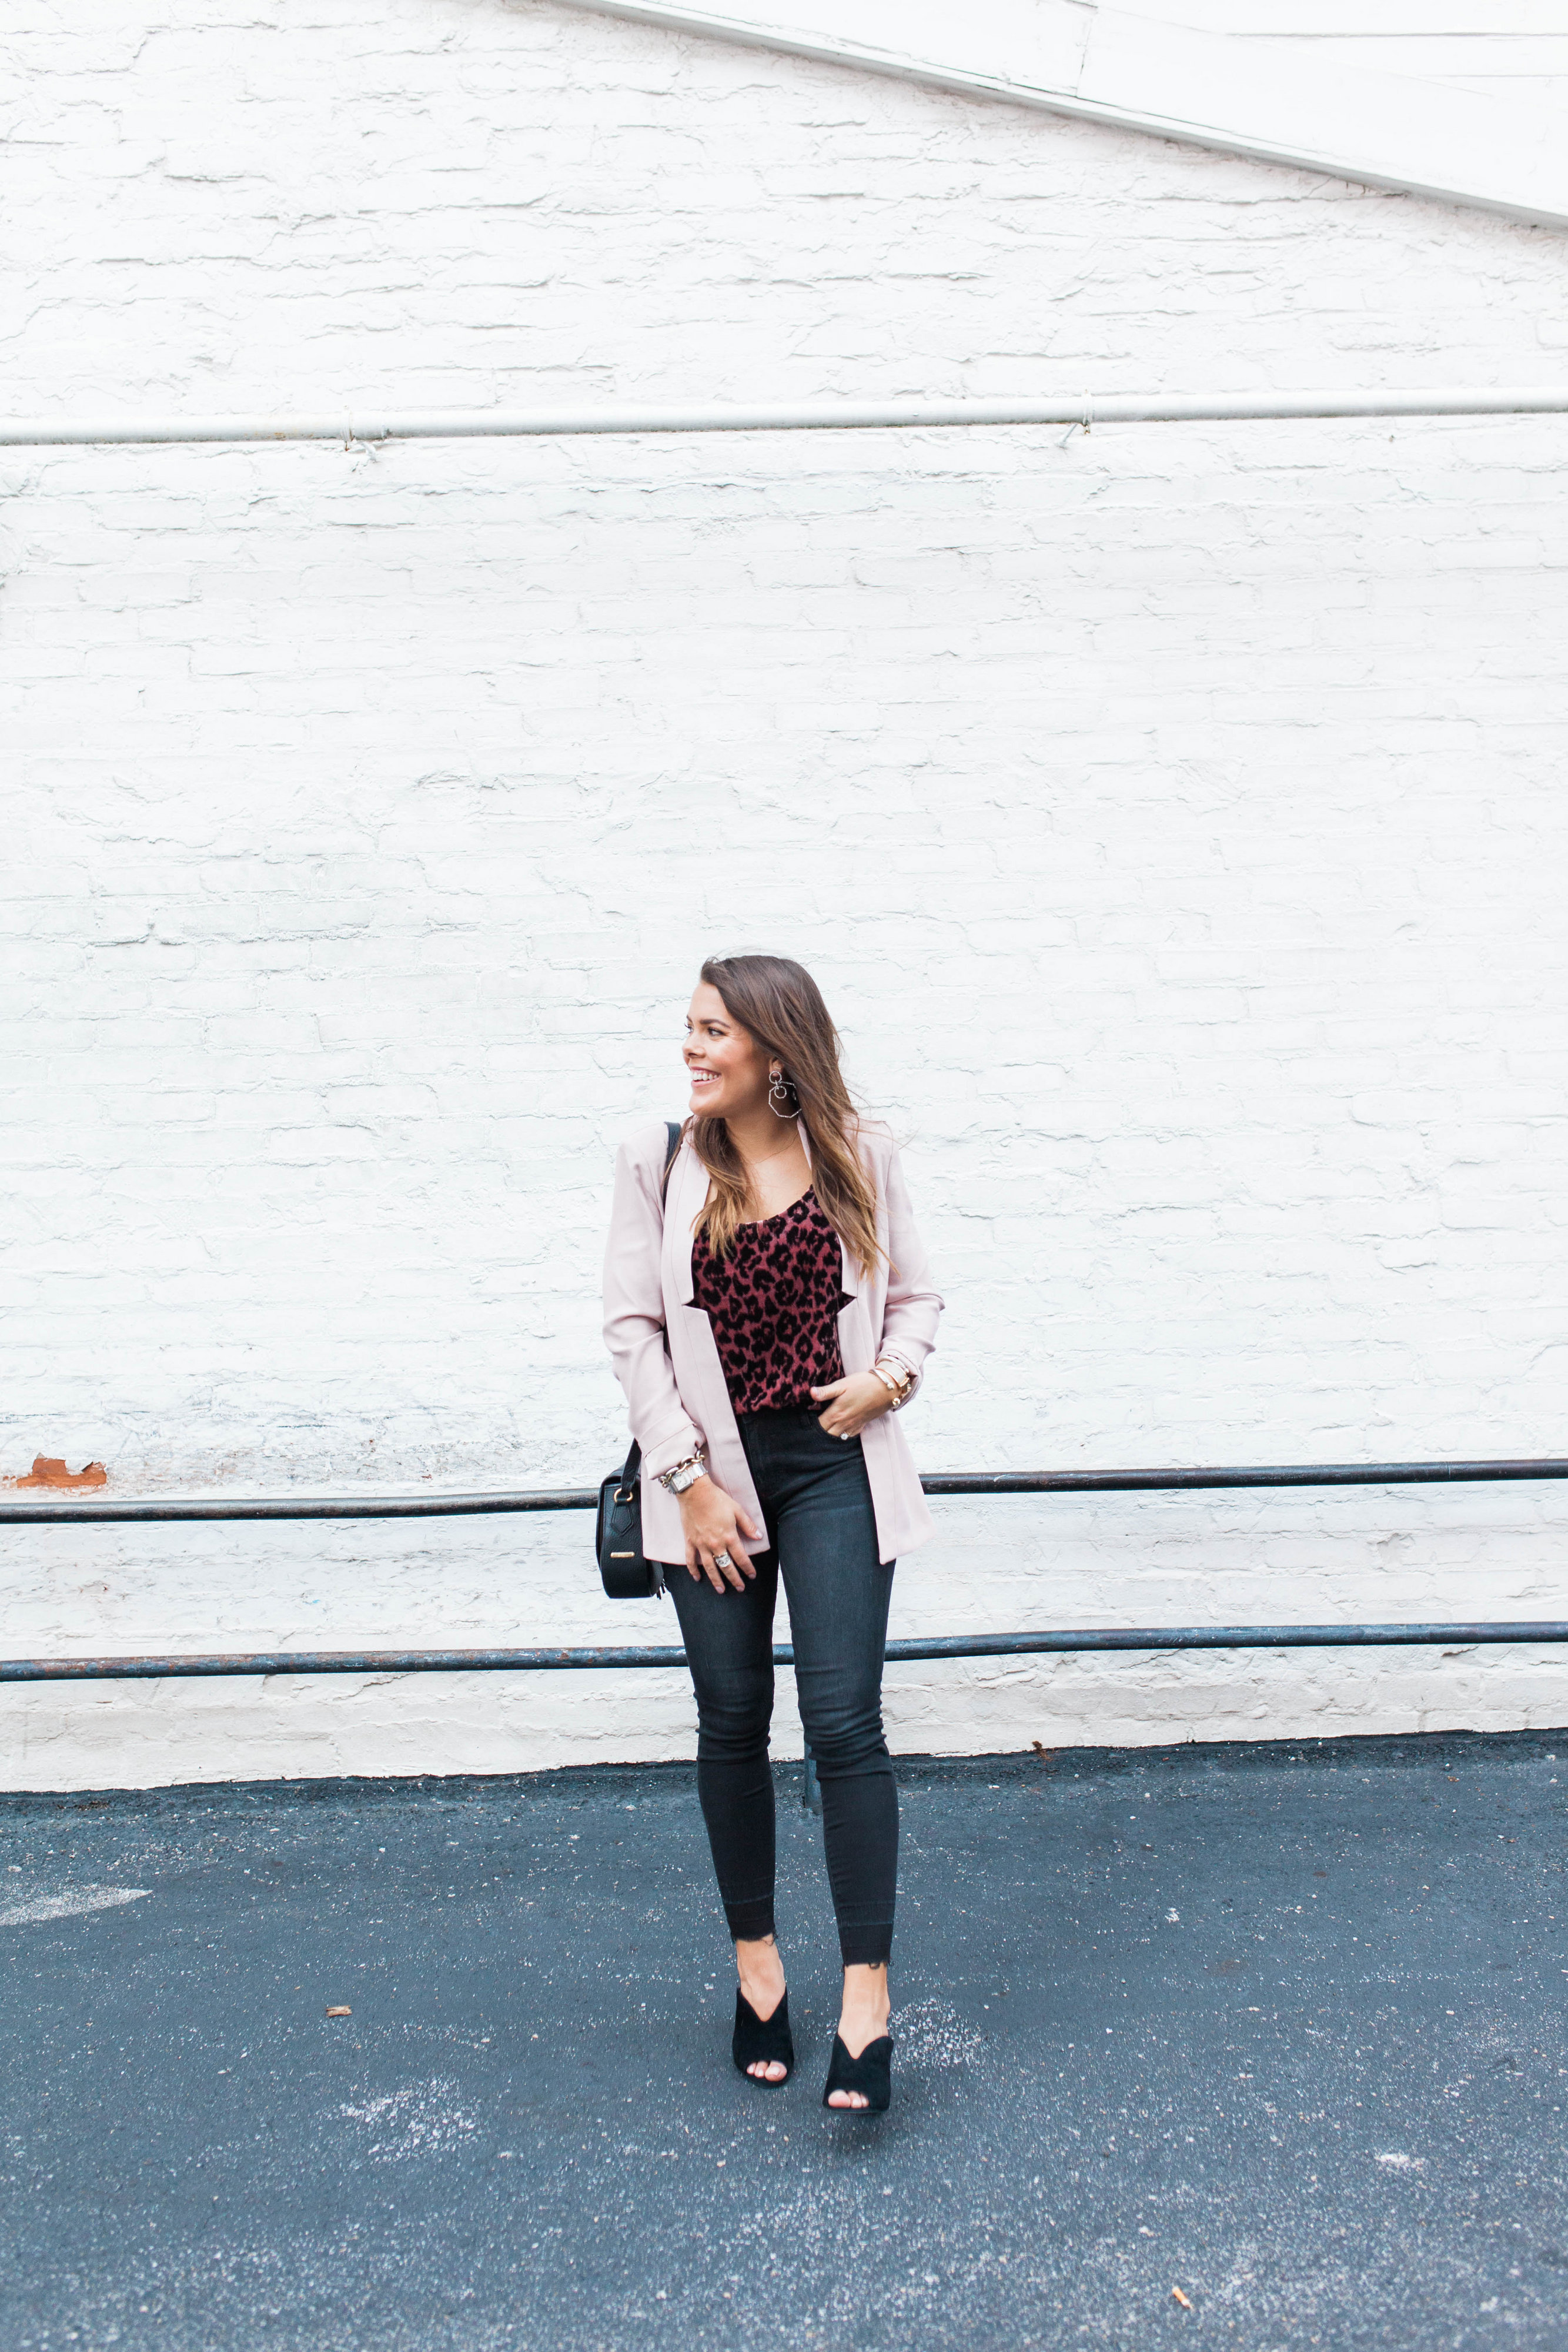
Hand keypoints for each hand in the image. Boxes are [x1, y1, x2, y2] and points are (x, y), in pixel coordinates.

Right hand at [678, 1476, 760, 1592]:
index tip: (752, 1576)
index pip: (741, 1558)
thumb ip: (748, 1525)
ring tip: (721, 1590)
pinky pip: (690, 1559)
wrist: (695, 1492)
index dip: (748, 1568)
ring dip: (716, 1580)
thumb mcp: (737, 1510)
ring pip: (710, 1567)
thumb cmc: (717, 1499)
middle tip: (740, 1588)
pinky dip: (693, 1570)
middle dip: (734, 1579)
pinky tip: (697, 1578)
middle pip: (726, 1566)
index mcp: (729, 1536)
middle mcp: (716, 1544)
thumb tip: (759, 1537)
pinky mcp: (690, 1541)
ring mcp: (701, 1544)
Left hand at [810, 1373, 894, 1440]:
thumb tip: (811, 1393)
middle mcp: (844, 1422)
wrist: (886, 1388)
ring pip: (838, 1437)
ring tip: (824, 1431)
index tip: (806, 1423)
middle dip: (820, 1434)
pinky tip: (839, 1430)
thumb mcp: (842, 1384)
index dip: (811, 1426)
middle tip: (813, 1429)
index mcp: (836, 1413)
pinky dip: (843, 1435)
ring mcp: (854, 1425)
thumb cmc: (863, 1384)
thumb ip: (826, 1391)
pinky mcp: (862, 1424)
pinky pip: (849, 1436)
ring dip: (831, 1436)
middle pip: (827, 1435)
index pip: (819, 1426)